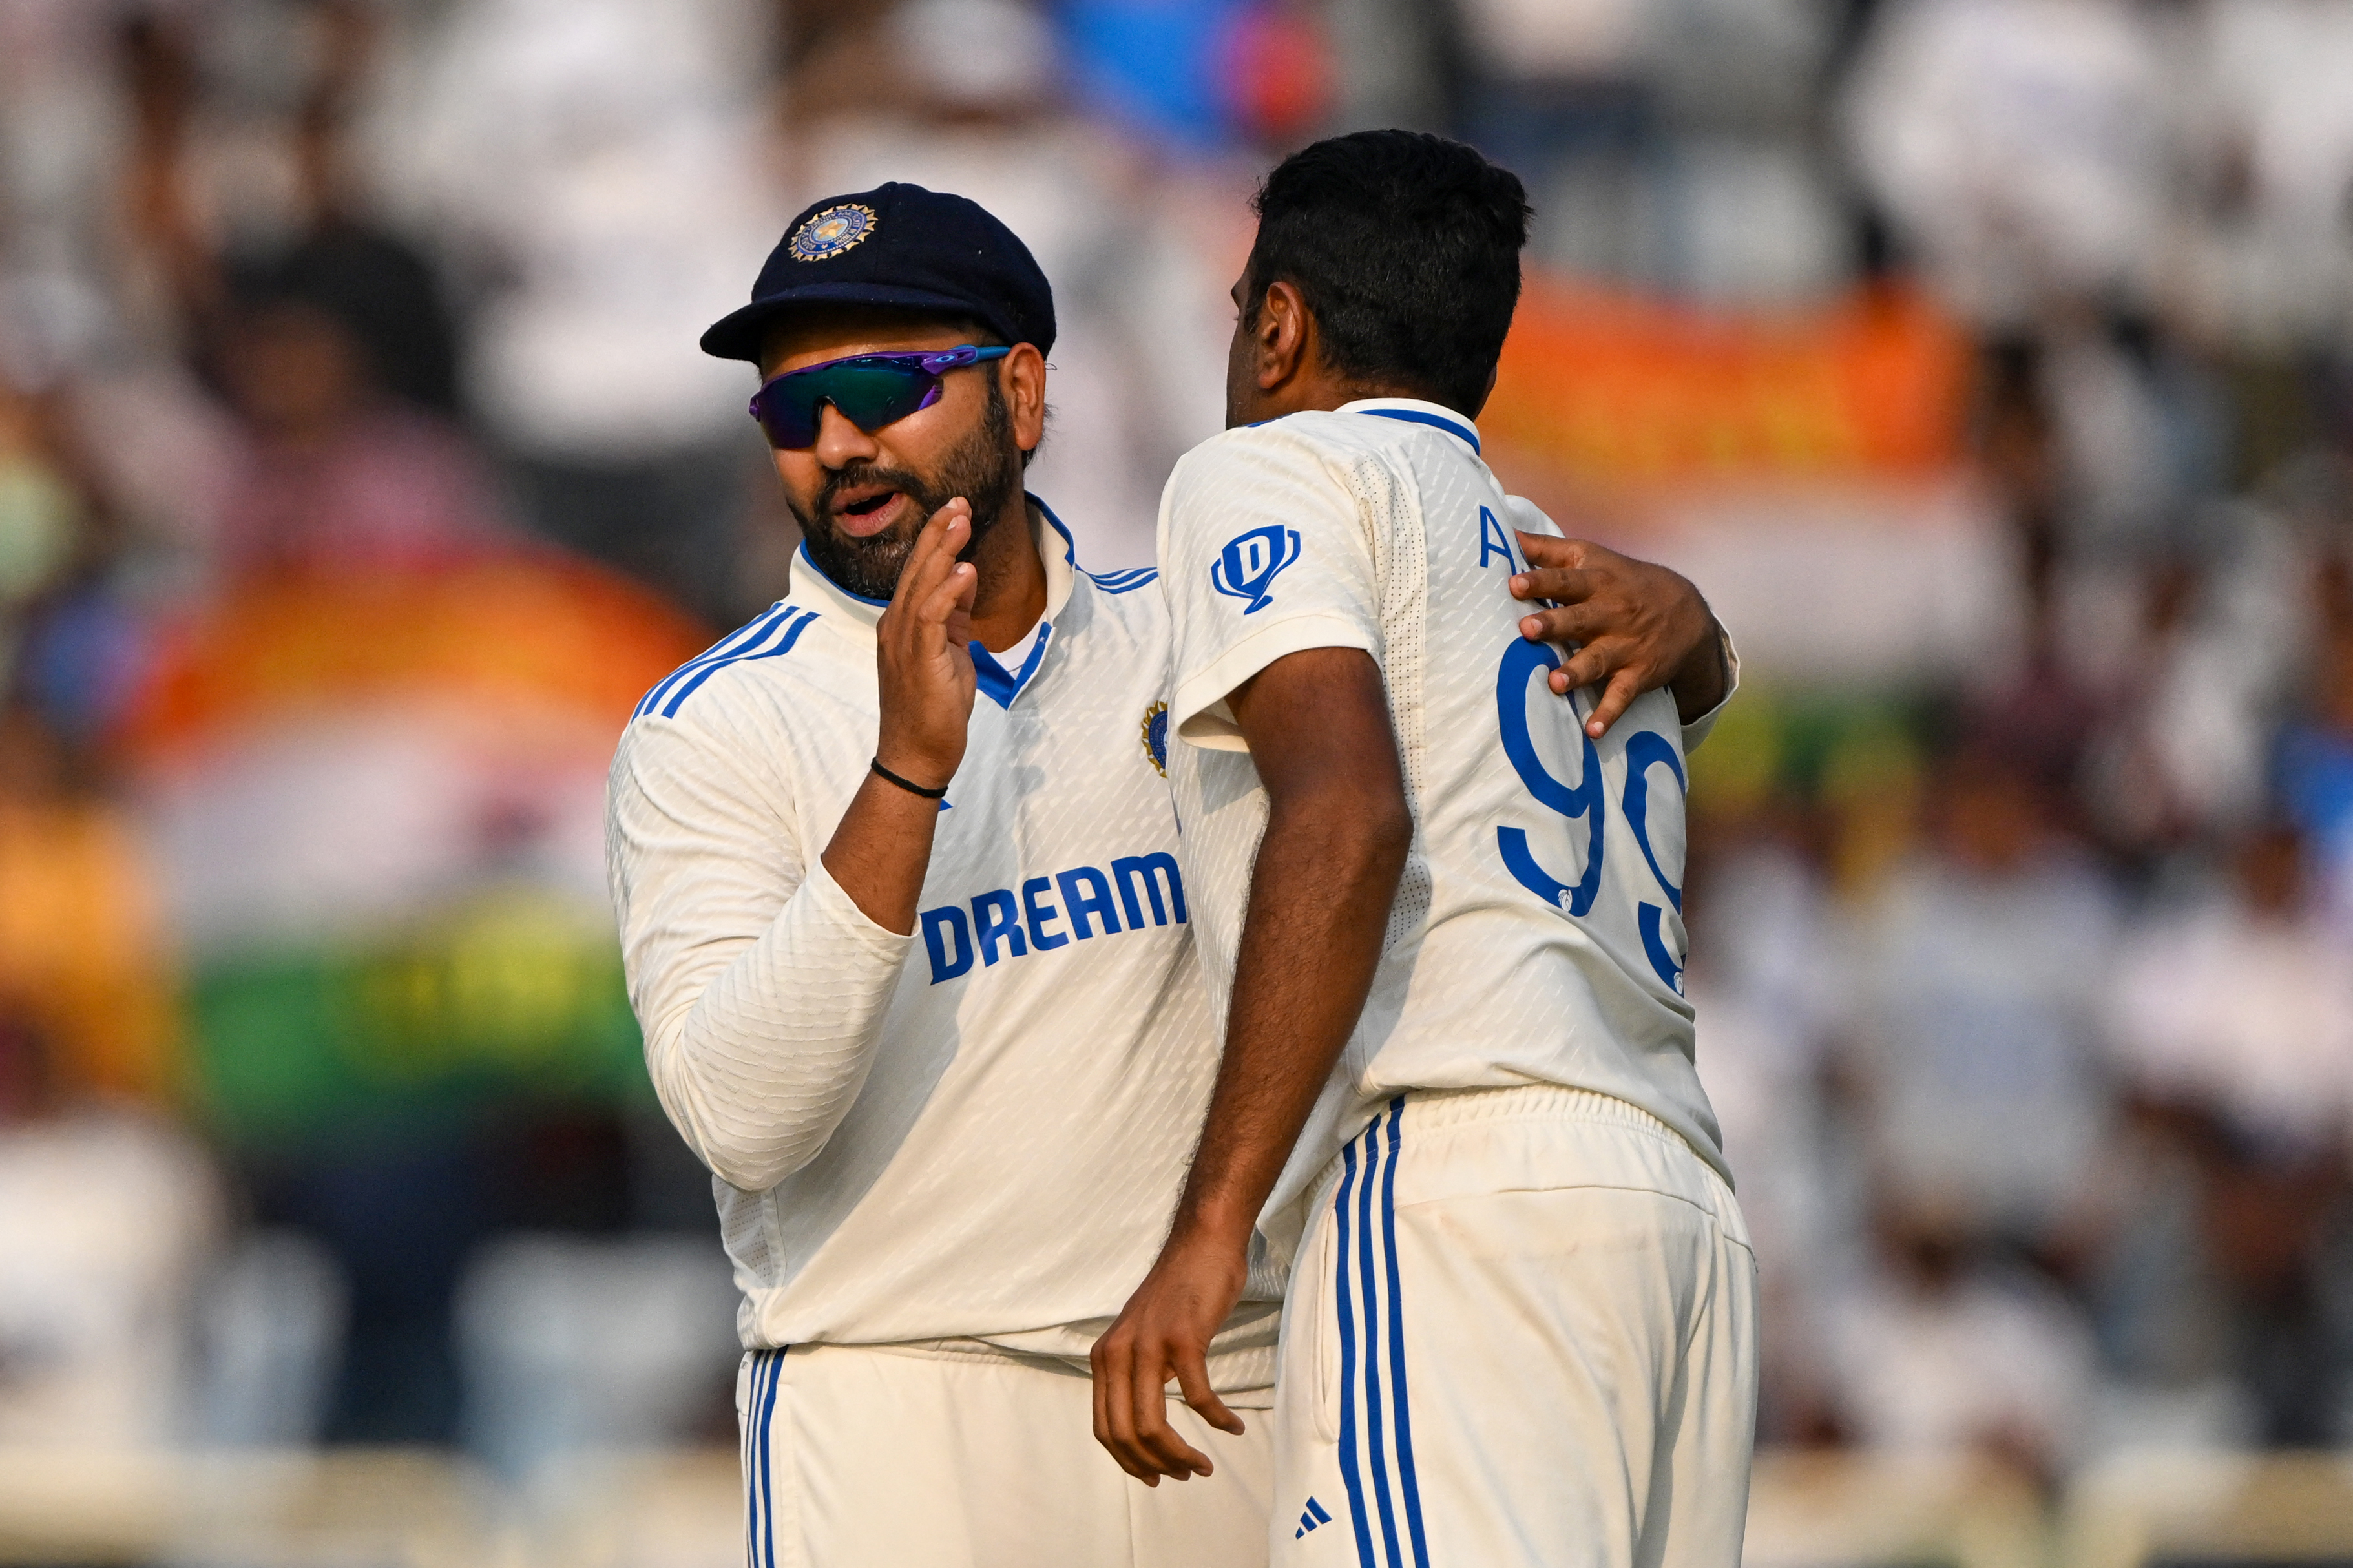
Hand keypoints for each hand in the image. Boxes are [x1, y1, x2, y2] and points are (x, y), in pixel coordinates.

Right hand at [872, 499, 977, 788]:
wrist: (917, 755)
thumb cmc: (933, 708)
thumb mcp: (950, 651)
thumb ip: (955, 615)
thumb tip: (966, 577)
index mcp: (901, 623)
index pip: (917, 572)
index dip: (935, 539)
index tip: (954, 511)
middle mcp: (895, 626)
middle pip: (916, 569)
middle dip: (937, 533)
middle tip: (958, 501)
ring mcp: (902, 642)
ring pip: (921, 585)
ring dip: (942, 552)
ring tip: (961, 520)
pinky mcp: (917, 660)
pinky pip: (930, 618)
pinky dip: (948, 592)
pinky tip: (965, 571)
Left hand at [1090, 1230, 1249, 1485]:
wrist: (1202, 1244)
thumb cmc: (1179, 1294)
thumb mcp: (1141, 1338)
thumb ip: (1135, 1376)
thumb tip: (1145, 1429)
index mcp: (1103, 1358)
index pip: (1105, 1429)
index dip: (1129, 1462)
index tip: (1156, 1477)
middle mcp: (1117, 1354)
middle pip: (1126, 1435)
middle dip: (1157, 1465)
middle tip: (1186, 1475)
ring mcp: (1148, 1345)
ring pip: (1154, 1425)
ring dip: (1182, 1454)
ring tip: (1204, 1465)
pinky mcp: (1182, 1339)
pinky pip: (1198, 1397)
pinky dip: (1216, 1420)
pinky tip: (1232, 1427)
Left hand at [1509, 534, 1723, 735]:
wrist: (1685, 611)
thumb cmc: (1621, 581)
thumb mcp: (1591, 558)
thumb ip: (1548, 550)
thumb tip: (1507, 533)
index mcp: (1596, 583)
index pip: (1565, 581)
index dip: (1540, 581)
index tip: (1515, 584)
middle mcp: (1611, 614)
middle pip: (1579, 619)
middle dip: (1554, 624)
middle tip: (1527, 629)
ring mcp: (1625, 646)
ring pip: (1598, 660)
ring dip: (1577, 672)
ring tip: (1556, 684)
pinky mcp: (1638, 675)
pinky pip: (1622, 697)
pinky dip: (1609, 715)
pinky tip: (1592, 732)